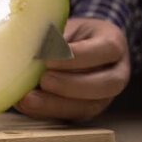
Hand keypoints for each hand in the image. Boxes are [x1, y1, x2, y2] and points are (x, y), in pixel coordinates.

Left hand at [15, 18, 130, 120]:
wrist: (73, 46)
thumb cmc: (68, 33)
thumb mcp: (64, 25)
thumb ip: (51, 36)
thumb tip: (24, 44)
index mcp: (113, 42)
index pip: (107, 49)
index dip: (79, 56)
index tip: (50, 57)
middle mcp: (117, 71)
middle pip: (107, 84)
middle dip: (72, 85)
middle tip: (44, 80)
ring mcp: (105, 95)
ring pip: (90, 106)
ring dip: (57, 104)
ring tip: (29, 98)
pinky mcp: (88, 109)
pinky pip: (72, 116)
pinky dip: (48, 111)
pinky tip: (28, 104)